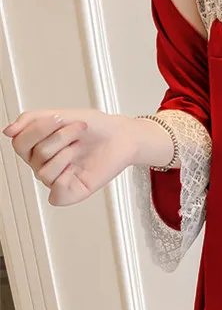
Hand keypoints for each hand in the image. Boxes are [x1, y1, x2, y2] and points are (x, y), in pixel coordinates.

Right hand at [3, 110, 147, 205]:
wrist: (122, 136)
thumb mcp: (60, 115)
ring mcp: (57, 179)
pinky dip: (65, 180)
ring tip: (81, 147)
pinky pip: (56, 194)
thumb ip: (31, 120)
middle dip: (60, 137)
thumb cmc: (95, 127)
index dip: (38, 129)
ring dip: (67, 153)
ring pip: (45, 172)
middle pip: (35, 154)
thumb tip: (7, 132)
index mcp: (37, 146)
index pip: (19, 141)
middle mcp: (43, 164)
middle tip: (79, 130)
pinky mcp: (72, 192)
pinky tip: (76, 169)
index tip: (61, 118)